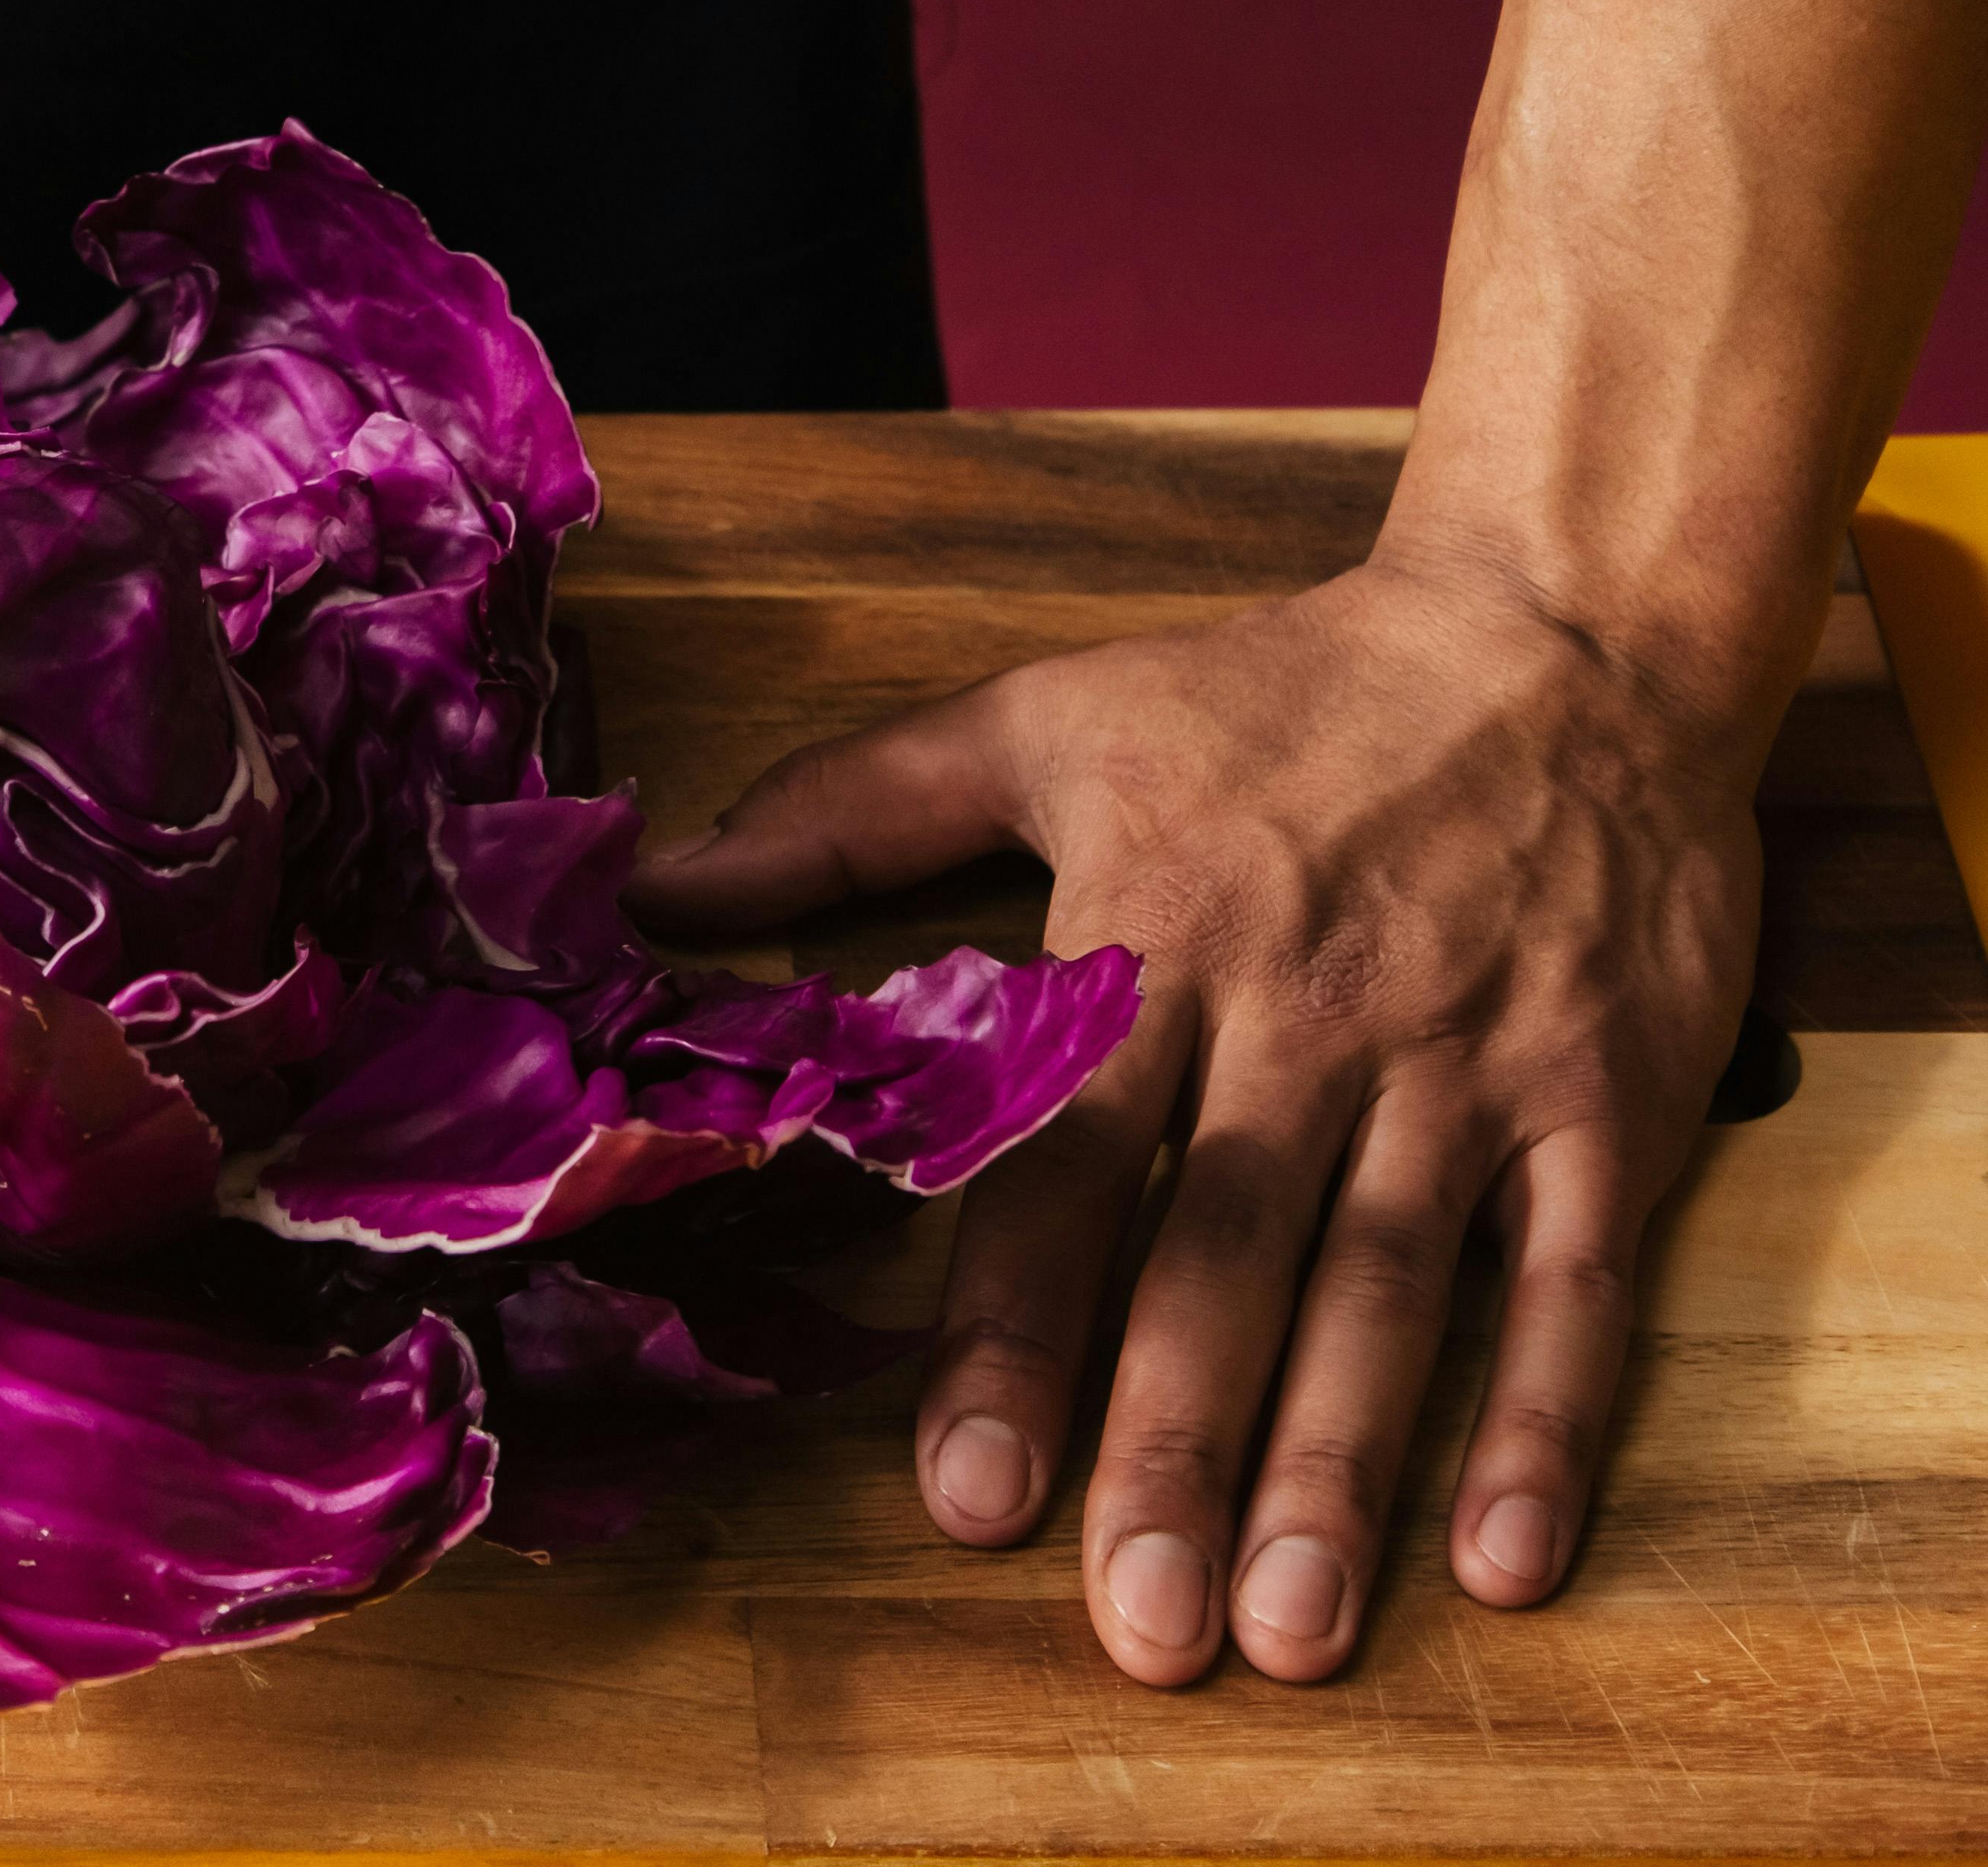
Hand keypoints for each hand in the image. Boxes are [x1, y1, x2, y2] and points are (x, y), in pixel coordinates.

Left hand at [626, 557, 1758, 1684]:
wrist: (1563, 633)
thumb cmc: (1280, 695)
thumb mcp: (1047, 719)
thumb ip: (846, 814)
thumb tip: (659, 890)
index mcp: (1159, 941)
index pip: (1066, 1166)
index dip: (1013, 1331)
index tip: (965, 1487)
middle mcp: (1310, 1024)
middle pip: (1225, 1261)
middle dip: (1172, 1449)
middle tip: (1129, 1628)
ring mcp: (1468, 1069)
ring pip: (1388, 1294)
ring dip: (1336, 1471)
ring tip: (1281, 1634)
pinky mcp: (1608, 1097)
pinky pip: (1571, 1280)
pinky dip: (1542, 1419)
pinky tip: (1501, 1560)